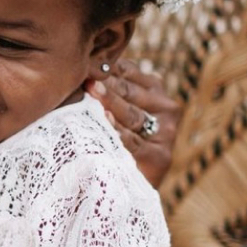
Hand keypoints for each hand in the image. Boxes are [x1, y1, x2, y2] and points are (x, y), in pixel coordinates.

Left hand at [84, 58, 180, 186]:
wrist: (128, 185)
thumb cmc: (115, 138)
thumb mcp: (115, 108)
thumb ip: (107, 86)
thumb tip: (81, 63)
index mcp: (155, 90)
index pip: (128, 72)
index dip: (105, 66)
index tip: (83, 61)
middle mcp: (166, 108)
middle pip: (129, 92)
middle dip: (105, 83)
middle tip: (84, 75)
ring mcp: (165, 134)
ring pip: (132, 115)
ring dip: (110, 102)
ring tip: (91, 90)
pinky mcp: (159, 158)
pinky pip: (132, 141)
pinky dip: (117, 131)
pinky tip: (104, 120)